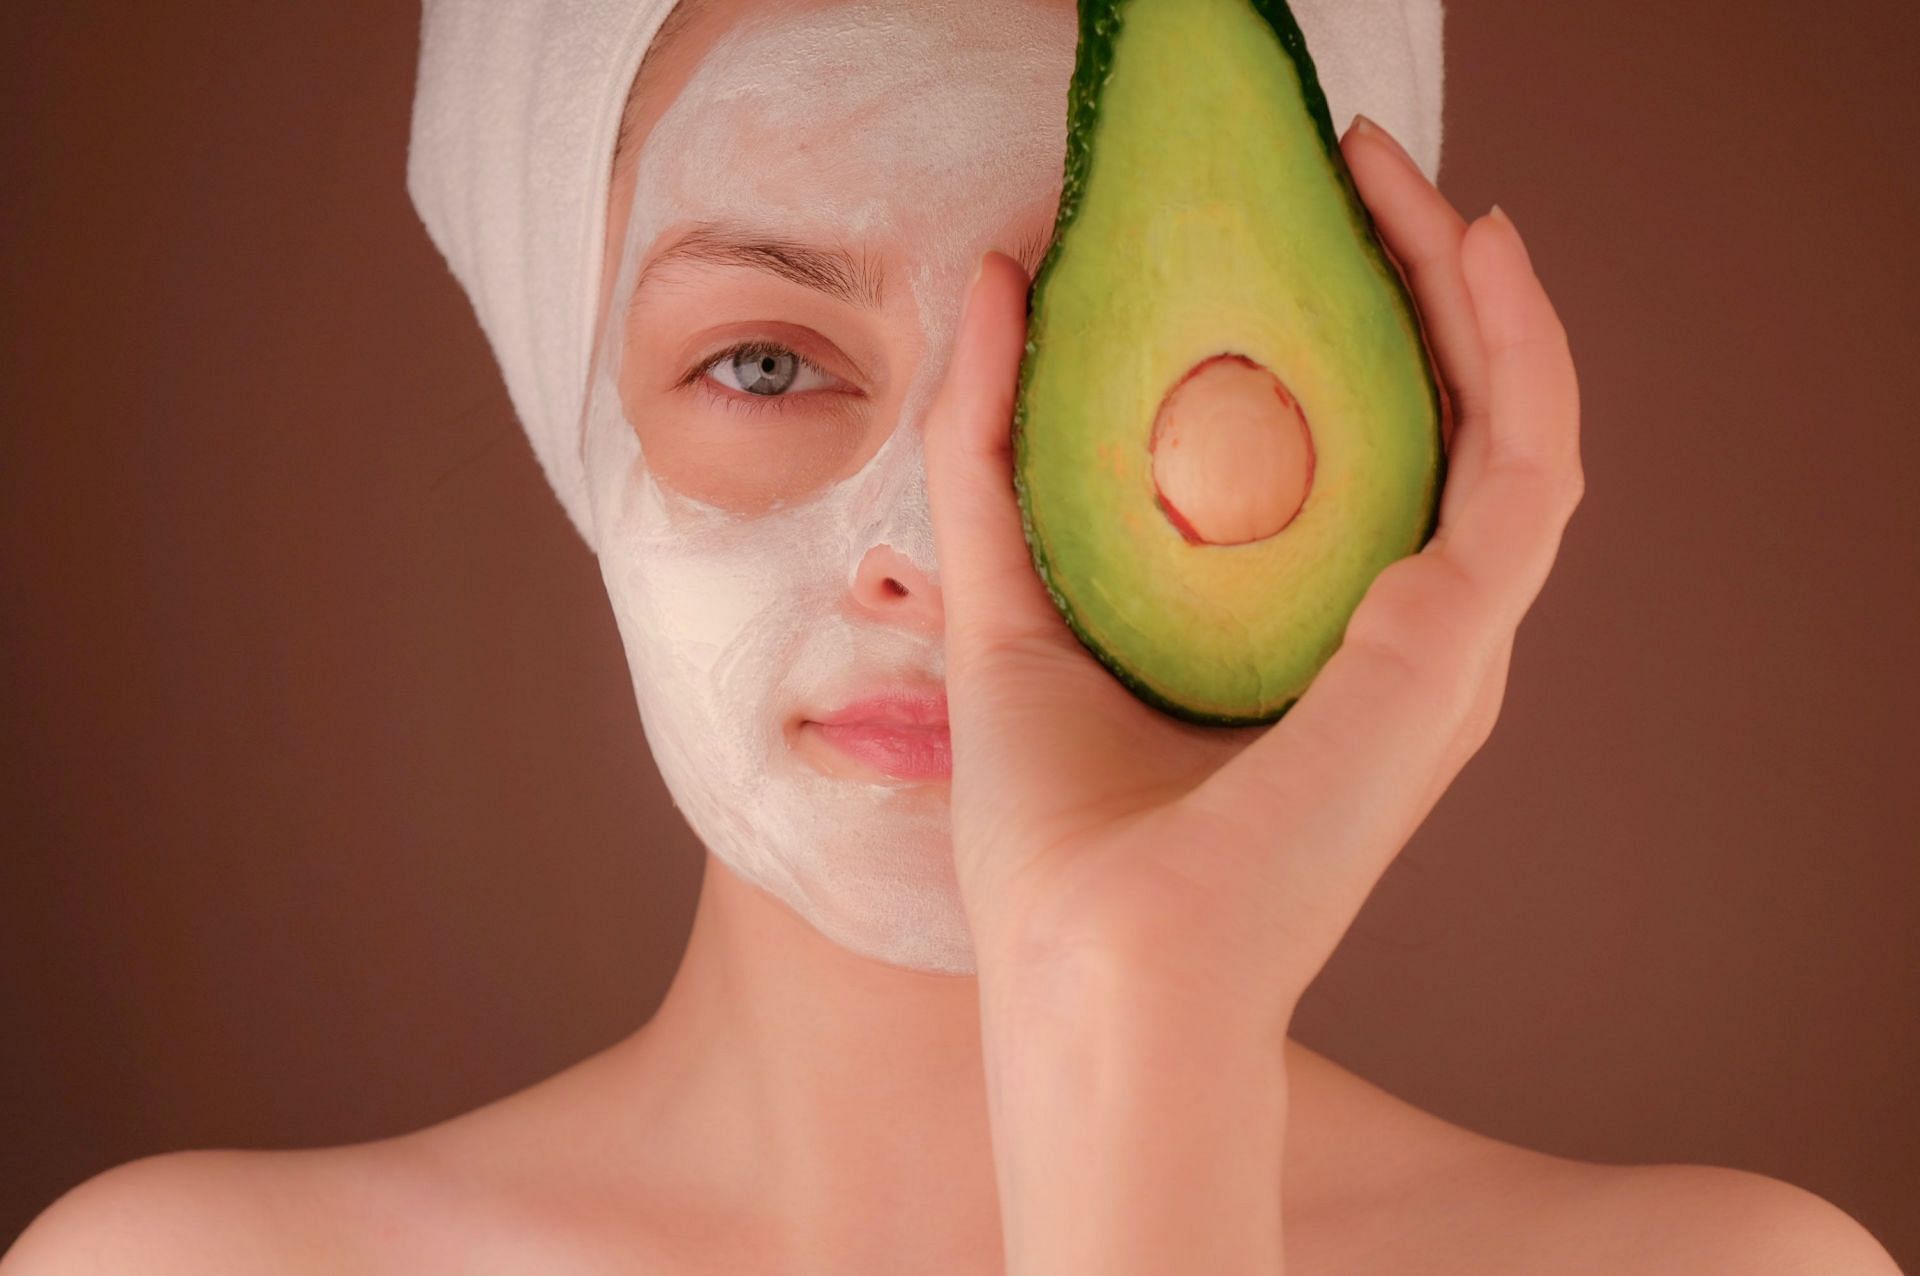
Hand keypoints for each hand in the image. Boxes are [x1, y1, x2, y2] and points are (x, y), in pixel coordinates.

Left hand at [924, 115, 1584, 1025]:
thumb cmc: (1058, 842)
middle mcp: (1403, 646)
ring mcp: (1446, 650)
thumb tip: (992, 277)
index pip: (1364, 454)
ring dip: (1472, 288)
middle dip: (1410, 282)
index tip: (1285, 220)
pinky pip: (1526, 465)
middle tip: (1352, 169)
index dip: (1345, 325)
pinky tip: (1467, 249)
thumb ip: (993, 450)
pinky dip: (1517, 348)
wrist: (1096, 980)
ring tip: (1400, 179)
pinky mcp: (1455, 651)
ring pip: (1510, 424)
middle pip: (1443, 424)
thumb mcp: (1006, 604)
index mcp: (1317, 648)